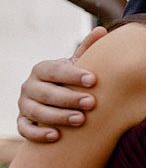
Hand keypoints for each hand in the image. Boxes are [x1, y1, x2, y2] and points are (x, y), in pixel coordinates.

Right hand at [16, 26, 106, 141]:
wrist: (57, 98)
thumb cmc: (71, 80)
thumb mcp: (78, 64)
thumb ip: (88, 49)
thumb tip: (102, 31)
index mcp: (42, 69)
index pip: (55, 70)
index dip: (73, 75)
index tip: (94, 80)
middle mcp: (29, 86)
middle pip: (46, 93)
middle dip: (69, 98)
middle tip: (92, 103)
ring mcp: (24, 105)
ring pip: (36, 112)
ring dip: (58, 116)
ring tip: (80, 120)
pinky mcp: (23, 122)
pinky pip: (24, 130)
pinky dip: (38, 134)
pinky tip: (56, 136)